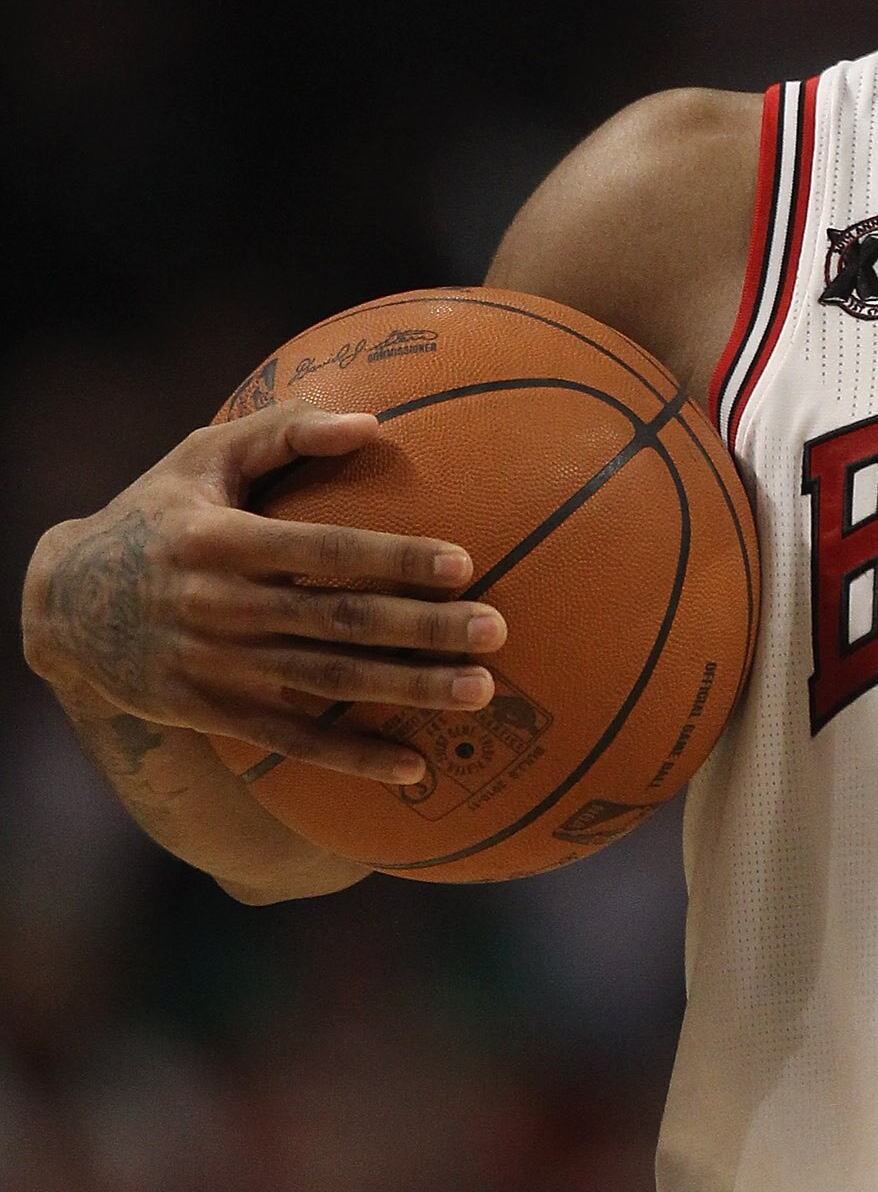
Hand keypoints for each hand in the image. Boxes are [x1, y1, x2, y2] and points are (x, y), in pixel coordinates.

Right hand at [21, 404, 505, 785]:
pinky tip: (415, 769)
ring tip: (480, 692)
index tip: (462, 564)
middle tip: (497, 631)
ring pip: (329, 682)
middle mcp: (220, 606)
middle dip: (423, 629)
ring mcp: (218, 666)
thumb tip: (373, 422)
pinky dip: (353, 757)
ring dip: (407, 690)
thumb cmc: (156, 513)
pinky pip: (292, 741)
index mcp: (222, 540)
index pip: (323, 551)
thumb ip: (283, 432)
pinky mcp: (213, 712)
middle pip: (339, 621)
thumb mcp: (203, 457)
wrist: (66, 603)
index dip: (393, 558)